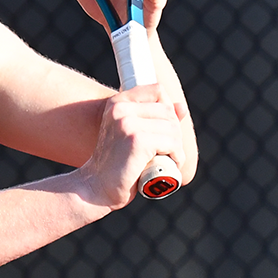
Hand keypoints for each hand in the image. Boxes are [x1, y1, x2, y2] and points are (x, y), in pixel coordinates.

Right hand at [75, 82, 189, 207]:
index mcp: (117, 103)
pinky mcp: (137, 141)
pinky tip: (169, 164)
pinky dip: (176, 156)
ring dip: (176, 147)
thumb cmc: (115, 162)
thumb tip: (182, 107)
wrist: (96, 186)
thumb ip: (154, 118)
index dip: (168, 109)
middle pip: (168, 112)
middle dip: (174, 133)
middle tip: (166, 151)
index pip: (157, 90)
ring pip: (172, 129)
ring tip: (167, 159)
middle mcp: (120, 109)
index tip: (162, 130)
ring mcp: (128, 124)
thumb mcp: (131, 134)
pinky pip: (171, 143)